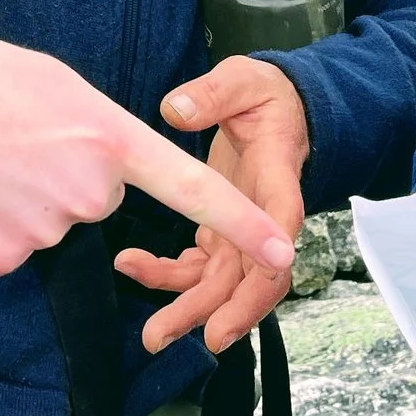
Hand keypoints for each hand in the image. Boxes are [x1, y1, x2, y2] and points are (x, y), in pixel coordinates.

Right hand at [0, 18, 298, 281]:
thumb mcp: (52, 81)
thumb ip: (93, 130)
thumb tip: (100, 172)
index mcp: (104, 137)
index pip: (189, 187)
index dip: (240, 222)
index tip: (281, 250)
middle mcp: (84, 191)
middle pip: (99, 202)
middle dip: (69, 179)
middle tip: (16, 141)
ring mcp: (42, 233)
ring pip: (54, 227)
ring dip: (26, 202)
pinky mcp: (0, 261)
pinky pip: (15, 248)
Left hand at [115, 57, 310, 351]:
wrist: (274, 109)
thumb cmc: (264, 96)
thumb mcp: (244, 80)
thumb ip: (213, 94)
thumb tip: (176, 110)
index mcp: (276, 179)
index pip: (281, 224)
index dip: (271, 258)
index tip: (255, 288)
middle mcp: (264, 218)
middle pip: (252, 276)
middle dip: (221, 311)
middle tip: (183, 335)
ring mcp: (241, 231)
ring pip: (223, 284)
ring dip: (191, 309)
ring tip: (154, 332)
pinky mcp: (220, 233)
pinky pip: (198, 268)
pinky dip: (169, 276)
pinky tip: (133, 267)